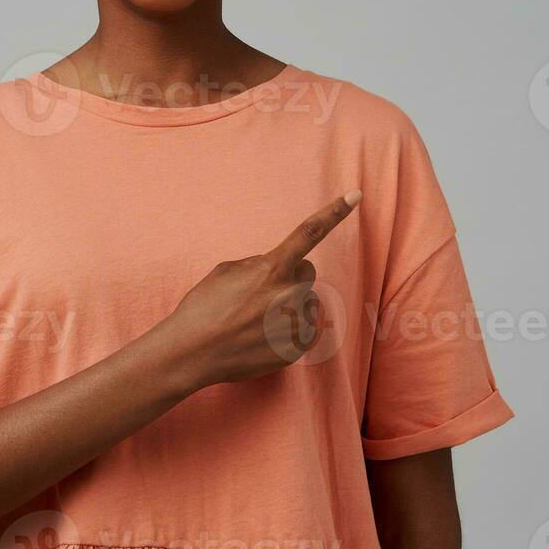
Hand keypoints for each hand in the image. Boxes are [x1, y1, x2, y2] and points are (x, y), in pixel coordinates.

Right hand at [169, 190, 361, 387]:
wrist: (192, 353)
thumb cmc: (203, 308)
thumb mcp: (227, 271)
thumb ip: (260, 265)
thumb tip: (278, 270)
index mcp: (273, 268)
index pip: (310, 232)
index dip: (335, 212)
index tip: (356, 195)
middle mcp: (291, 294)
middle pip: (306, 273)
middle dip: (290, 277)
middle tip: (260, 295)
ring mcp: (296, 323)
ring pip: (303, 303)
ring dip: (286, 308)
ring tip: (253, 322)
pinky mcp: (297, 348)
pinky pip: (301, 330)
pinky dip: (285, 332)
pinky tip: (260, 338)